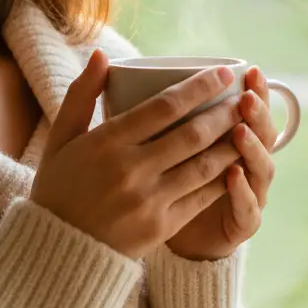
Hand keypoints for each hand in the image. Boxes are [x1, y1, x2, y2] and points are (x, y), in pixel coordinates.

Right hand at [30, 52, 244, 258]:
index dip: (198, 88)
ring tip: (249, 126)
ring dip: (231, 143)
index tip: (222, 73)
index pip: (163, 107)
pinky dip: (222, 178)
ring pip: (203, 165)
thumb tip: (101, 55)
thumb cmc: (59, 189)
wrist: (59, 252)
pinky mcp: (161, 227)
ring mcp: (148, 201)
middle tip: (245, 97)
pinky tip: (236, 163)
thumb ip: (81, 95)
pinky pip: (201, 197)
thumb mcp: (60, 139)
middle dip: (224, 113)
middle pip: (191, 134)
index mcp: (106, 143)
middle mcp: (130, 170)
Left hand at [164, 66, 277, 261]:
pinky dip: (242, 191)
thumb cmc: (158, 181)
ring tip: (241, 130)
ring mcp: (249, 194)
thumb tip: (116, 61)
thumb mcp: (153, 142)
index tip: (250, 70)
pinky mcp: (242, 224)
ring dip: (253, 148)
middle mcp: (246, 163)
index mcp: (232, 138)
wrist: (162, 236)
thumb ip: (155, 109)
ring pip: (262, 168)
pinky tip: (233, 175)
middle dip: (258, 113)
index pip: (253, 110)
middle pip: (264, 134)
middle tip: (247, 95)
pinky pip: (248, 209)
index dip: (256, 90)